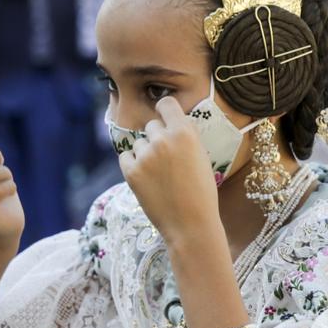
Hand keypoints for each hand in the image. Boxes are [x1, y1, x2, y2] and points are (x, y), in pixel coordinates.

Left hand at [119, 96, 222, 247]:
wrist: (191, 224)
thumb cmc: (201, 192)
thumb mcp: (202, 157)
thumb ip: (186, 136)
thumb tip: (171, 121)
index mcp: (184, 132)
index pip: (166, 104)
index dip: (165, 111)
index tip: (164, 118)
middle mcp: (162, 139)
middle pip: (151, 125)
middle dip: (157, 138)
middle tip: (166, 160)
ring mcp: (145, 155)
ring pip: (139, 143)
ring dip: (145, 154)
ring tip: (159, 175)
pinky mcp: (131, 172)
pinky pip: (126, 157)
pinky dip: (133, 165)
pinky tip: (146, 179)